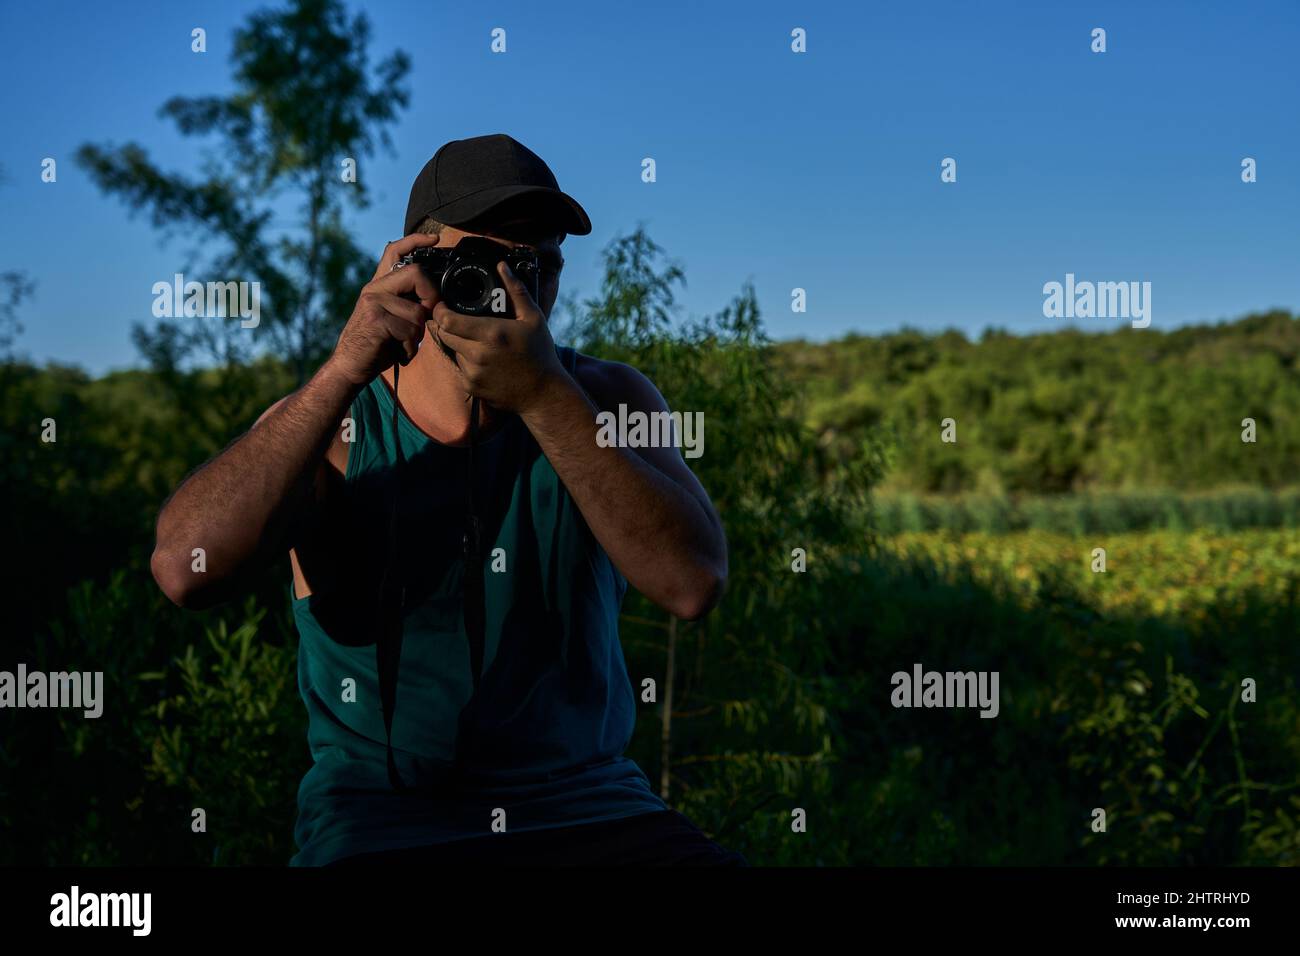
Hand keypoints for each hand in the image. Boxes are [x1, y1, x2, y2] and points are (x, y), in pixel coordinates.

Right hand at [326, 234, 441, 386]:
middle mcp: (374, 289)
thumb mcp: (391, 318)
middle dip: (431, 298)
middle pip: (416, 274)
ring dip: (418, 335)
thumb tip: (436, 300)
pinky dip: (410, 349)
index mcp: (378, 285)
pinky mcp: (376, 320)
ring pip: (418, 312)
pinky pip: (410, 331)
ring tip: (403, 344)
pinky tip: (398, 353)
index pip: (395, 251)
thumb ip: (407, 303)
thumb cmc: (376, 345)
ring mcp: (373, 303)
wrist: (350, 367)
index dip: (416, 240)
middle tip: (427, 318)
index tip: (435, 239)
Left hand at [431, 261, 566, 413]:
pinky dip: (465, 360)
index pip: (447, 321)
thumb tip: (503, 266)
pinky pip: (459, 367)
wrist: (543, 394)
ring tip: (475, 339)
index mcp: (490, 334)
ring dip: (456, 342)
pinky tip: (482, 358)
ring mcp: (473, 373)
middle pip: (443, 334)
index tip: (443, 305)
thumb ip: (516, 290)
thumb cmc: (540, 354)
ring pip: (451, 350)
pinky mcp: (471, 387)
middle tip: (454, 317)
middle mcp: (477, 355)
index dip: (439, 310)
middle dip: (444, 324)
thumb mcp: (533, 318)